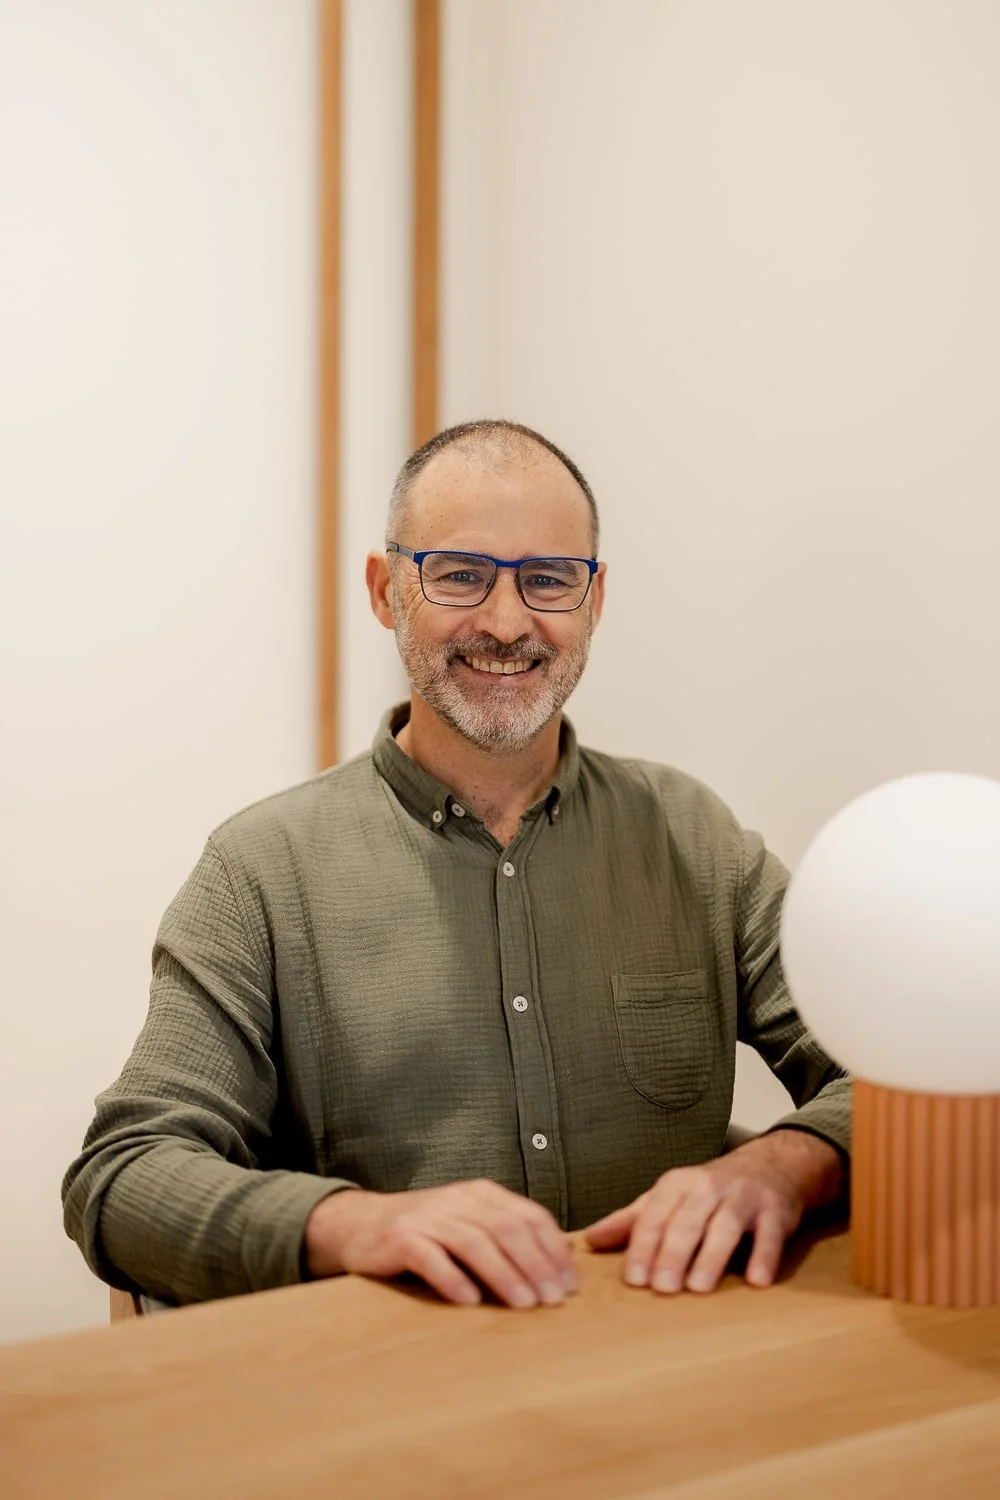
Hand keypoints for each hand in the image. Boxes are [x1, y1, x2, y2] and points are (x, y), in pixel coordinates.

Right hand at [304, 1179, 576, 1309]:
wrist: (362, 1225)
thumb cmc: (428, 1233)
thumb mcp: (472, 1224)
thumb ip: (511, 1236)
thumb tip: (566, 1258)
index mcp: (482, 1194)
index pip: (529, 1216)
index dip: (552, 1249)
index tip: (569, 1284)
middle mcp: (458, 1200)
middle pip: (506, 1228)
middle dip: (535, 1264)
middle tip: (553, 1299)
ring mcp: (428, 1217)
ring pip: (474, 1242)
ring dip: (503, 1274)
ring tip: (523, 1303)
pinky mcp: (400, 1238)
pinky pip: (429, 1256)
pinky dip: (451, 1278)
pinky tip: (469, 1301)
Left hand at [584, 1131, 842, 1294]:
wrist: (769, 1167)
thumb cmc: (709, 1191)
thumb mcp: (669, 1198)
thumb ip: (632, 1220)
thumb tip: (589, 1240)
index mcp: (676, 1185)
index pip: (654, 1216)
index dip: (643, 1246)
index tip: (635, 1279)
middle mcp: (708, 1187)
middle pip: (687, 1221)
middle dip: (673, 1253)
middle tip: (663, 1287)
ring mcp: (743, 1198)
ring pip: (725, 1225)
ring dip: (712, 1256)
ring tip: (699, 1287)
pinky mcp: (775, 1211)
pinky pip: (769, 1234)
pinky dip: (764, 1256)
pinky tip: (757, 1280)